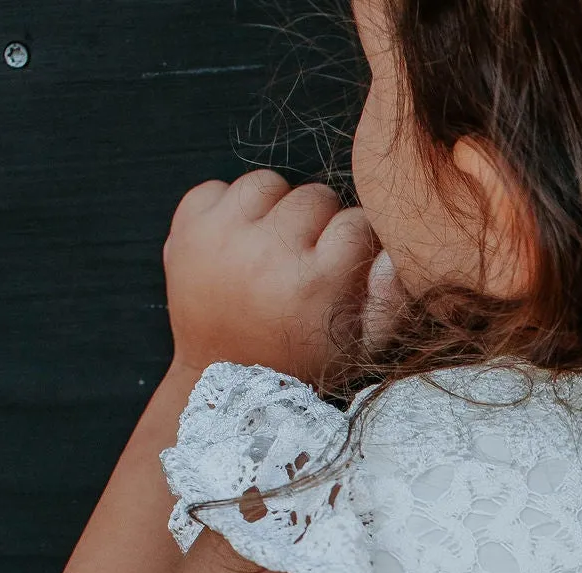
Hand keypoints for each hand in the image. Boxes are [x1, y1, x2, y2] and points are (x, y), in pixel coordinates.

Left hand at [164, 170, 377, 383]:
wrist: (219, 379)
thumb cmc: (300, 360)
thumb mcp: (359, 348)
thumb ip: (391, 303)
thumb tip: (394, 253)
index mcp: (314, 284)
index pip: (358, 221)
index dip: (356, 240)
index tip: (343, 262)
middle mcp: (266, 254)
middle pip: (315, 196)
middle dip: (318, 224)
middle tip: (305, 259)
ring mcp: (221, 237)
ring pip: (268, 183)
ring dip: (275, 210)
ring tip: (270, 248)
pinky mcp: (187, 228)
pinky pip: (219, 186)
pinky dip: (230, 209)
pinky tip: (235, 244)